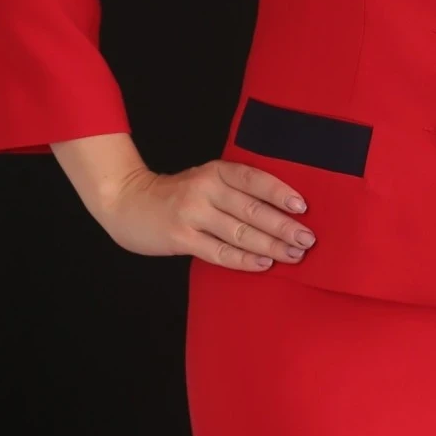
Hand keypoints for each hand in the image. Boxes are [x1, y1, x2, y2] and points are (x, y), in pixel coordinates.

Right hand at [94, 158, 316, 269]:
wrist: (127, 202)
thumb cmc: (177, 195)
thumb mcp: (205, 181)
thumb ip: (235, 190)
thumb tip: (282, 211)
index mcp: (215, 171)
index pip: (254, 179)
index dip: (279, 192)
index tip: (303, 207)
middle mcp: (204, 189)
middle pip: (252, 209)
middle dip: (283, 226)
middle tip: (308, 239)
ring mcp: (192, 214)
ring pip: (239, 232)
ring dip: (270, 246)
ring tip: (294, 255)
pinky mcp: (181, 237)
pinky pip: (219, 252)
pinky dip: (243, 260)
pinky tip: (263, 264)